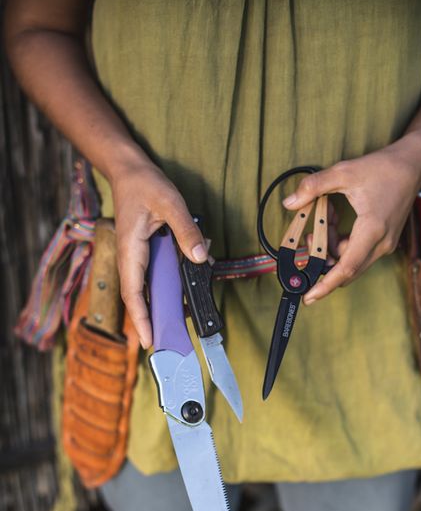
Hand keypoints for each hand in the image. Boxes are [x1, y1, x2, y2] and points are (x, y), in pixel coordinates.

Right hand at [111, 160, 206, 347]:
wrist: (130, 170)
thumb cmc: (144, 185)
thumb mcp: (170, 203)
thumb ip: (186, 231)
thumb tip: (201, 257)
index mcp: (132, 250)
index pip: (133, 292)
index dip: (141, 319)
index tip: (148, 340)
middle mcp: (132, 257)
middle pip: (141, 297)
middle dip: (155, 319)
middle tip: (172, 340)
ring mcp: (138, 255)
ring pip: (150, 286)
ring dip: (167, 300)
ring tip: (183, 317)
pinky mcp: (146, 251)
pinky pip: (158, 272)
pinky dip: (174, 278)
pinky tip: (192, 272)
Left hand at [282, 143, 420, 304]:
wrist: (413, 163)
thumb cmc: (383, 168)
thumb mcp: (343, 172)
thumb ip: (313, 187)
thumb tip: (289, 203)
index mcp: (372, 230)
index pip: (346, 268)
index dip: (325, 286)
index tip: (309, 297)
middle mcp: (382, 243)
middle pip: (345, 268)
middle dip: (323, 257)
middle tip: (311, 236)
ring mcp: (385, 244)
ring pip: (350, 260)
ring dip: (332, 246)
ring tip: (327, 216)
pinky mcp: (385, 240)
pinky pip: (358, 252)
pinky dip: (342, 241)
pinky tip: (337, 220)